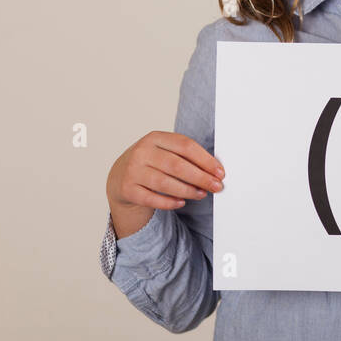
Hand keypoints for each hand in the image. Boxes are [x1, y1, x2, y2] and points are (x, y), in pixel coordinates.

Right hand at [106, 131, 225, 237]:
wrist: (121, 175)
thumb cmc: (152, 162)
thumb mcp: (165, 151)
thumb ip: (187, 157)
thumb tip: (214, 171)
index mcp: (155, 138)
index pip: (185, 146)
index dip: (206, 160)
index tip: (220, 172)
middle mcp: (142, 152)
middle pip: (177, 165)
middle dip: (201, 177)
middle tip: (216, 186)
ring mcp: (132, 170)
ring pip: (164, 183)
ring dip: (187, 190)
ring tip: (202, 194)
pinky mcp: (127, 189)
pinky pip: (151, 199)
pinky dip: (169, 202)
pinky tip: (182, 203)